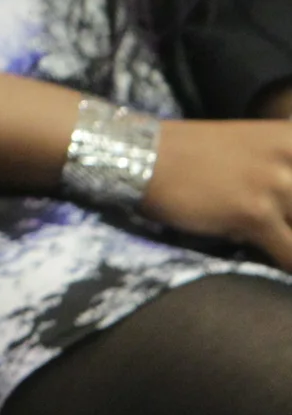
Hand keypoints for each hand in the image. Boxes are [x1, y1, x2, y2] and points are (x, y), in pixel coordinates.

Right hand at [140, 118, 291, 267]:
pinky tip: (274, 261)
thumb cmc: (191, 156)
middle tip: (277, 226)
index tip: (289, 217)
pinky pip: (291, 257)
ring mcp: (275, 185)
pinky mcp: (255, 214)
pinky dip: (287, 267)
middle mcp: (290, 157)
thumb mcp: (253, 147)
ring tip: (270, 237)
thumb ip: (284, 171)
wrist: (137, 154)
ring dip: (288, 239)